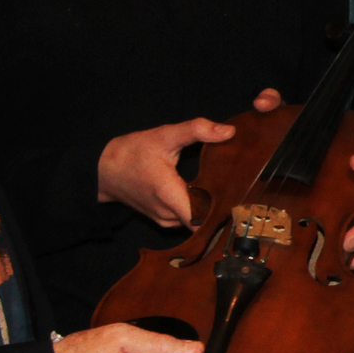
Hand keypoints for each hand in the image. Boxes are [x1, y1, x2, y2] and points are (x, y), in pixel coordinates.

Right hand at [95, 91, 284, 227]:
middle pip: (205, 222)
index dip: (225, 214)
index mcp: (170, 194)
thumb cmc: (132, 152)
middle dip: (225, 211)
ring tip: (236, 196)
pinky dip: (201, 212)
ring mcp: (165, 220)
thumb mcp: (164, 135)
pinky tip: (215, 198)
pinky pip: (188, 221)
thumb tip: (229, 131)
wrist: (103, 170)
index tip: (246, 205)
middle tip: (250, 198)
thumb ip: (196, 130)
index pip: (203, 219)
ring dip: (213, 212)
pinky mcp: (164, 220)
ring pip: (197, 222)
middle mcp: (169, 214)